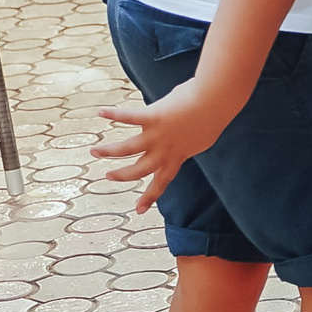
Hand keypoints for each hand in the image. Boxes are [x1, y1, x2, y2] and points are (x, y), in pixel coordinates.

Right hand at [93, 80, 230, 212]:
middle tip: (108, 176)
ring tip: (94, 151)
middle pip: (139, 170)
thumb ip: (188, 142)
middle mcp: (165, 150)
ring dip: (108, 151)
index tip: (138, 211)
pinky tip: (101, 112)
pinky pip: (129, 117)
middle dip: (122, 175)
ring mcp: (157, 134)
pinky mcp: (153, 117)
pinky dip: (113, 114)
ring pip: (126, 149)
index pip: (162, 181)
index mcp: (178, 156)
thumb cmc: (213, 114)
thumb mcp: (202, 138)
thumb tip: (185, 141)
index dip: (150, 197)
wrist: (217, 100)